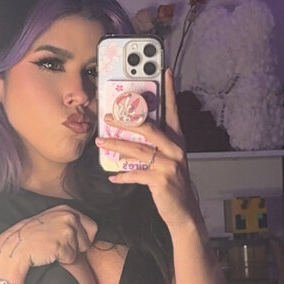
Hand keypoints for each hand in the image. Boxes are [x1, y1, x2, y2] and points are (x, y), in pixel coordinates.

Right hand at [0, 206, 98, 276]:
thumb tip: (90, 231)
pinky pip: (72, 258)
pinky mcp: (62, 244)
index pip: (92, 226)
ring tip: (52, 248)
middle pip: (88, 240)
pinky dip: (63, 260)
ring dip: (68, 253)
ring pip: (80, 250)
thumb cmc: (34, 237)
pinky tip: (49, 254)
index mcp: (67, 210)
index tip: (70, 241)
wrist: (16, 247)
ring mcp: (65, 230)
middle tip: (59, 245)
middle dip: (78, 247)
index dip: (84, 238)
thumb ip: (69, 222)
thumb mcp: (52, 220)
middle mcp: (68, 216)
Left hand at [96, 69, 198, 231]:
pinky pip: (136, 174)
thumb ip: (154, 145)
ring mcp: (169, 165)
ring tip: (100, 143)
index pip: (173, 111)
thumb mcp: (168, 159)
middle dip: (125, 121)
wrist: (183, 212)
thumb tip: (129, 133)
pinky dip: (123, 176)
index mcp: (177, 140)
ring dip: (116, 146)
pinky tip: (113, 176)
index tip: (165, 71)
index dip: (169, 91)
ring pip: (138, 150)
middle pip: (148, 128)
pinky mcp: (160, 180)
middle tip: (107, 116)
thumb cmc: (172, 183)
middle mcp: (175, 149)